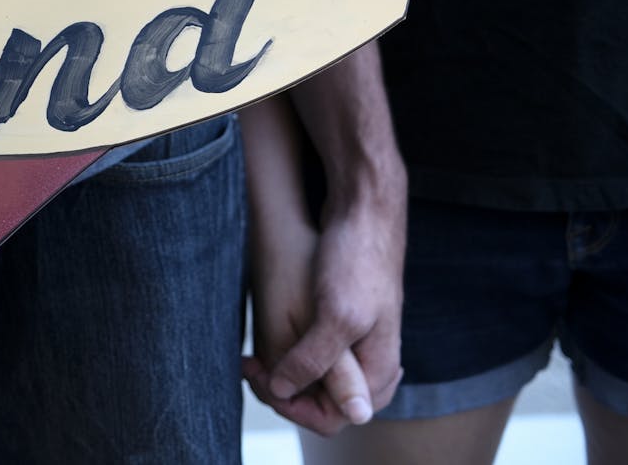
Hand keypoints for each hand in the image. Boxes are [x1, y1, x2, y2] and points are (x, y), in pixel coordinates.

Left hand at [244, 203, 403, 435]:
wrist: (365, 209)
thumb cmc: (355, 258)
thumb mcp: (337, 316)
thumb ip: (323, 363)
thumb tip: (302, 401)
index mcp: (378, 372)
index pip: (329, 418)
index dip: (289, 403)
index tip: (257, 374)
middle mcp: (373, 363)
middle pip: (323, 402)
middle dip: (283, 390)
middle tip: (249, 364)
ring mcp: (362, 342)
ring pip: (317, 378)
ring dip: (283, 371)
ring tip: (252, 354)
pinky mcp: (348, 321)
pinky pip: (317, 354)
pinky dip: (291, 352)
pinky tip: (267, 341)